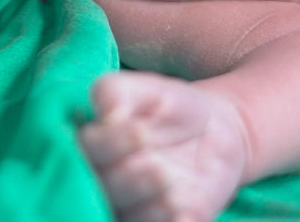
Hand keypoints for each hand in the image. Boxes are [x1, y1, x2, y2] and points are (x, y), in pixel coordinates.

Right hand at [79, 71, 248, 221]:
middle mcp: (102, 180)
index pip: (84, 150)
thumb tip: (106, 114)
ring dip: (150, 207)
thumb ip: (117, 92)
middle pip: (102, 189)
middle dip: (129, 180)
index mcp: (90, 143)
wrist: (215, 133)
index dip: (109, 144)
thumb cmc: (172, 108)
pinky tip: (186, 213)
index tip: (141, 131)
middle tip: (158, 166)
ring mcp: (130, 207)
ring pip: (128, 217)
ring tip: (173, 183)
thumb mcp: (147, 89)